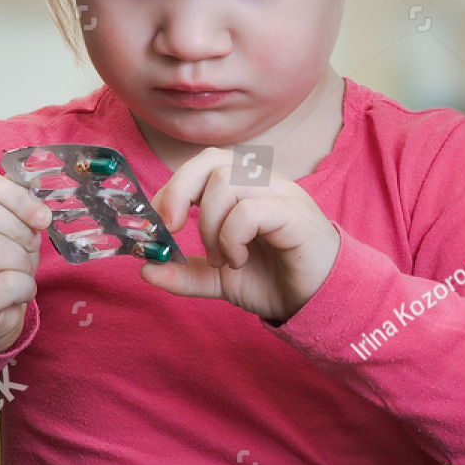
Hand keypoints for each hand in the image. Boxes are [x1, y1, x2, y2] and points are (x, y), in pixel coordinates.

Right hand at [0, 168, 50, 352]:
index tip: (39, 215)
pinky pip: (5, 283)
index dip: (14, 195)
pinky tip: (17, 293)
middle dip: (18, 228)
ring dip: (23, 261)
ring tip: (20, 271)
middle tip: (30, 244)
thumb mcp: (3, 228)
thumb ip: (14, 207)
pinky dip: (25, 288)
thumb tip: (38, 200)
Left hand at [140, 147, 339, 322]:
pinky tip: (238, 260)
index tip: (161, 223)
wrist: (319, 303)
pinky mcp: (295, 217)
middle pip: (213, 161)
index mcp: (245, 190)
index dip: (175, 186)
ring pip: (228, 183)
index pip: (205, 162)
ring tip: (221, 258)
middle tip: (175, 229)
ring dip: (210, 226)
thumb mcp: (220, 280)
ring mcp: (282, 196)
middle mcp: (264, 184)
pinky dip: (232, 237)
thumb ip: (186, 273)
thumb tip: (146, 269)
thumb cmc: (275, 280)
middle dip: (181, 192)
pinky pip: (251, 209)